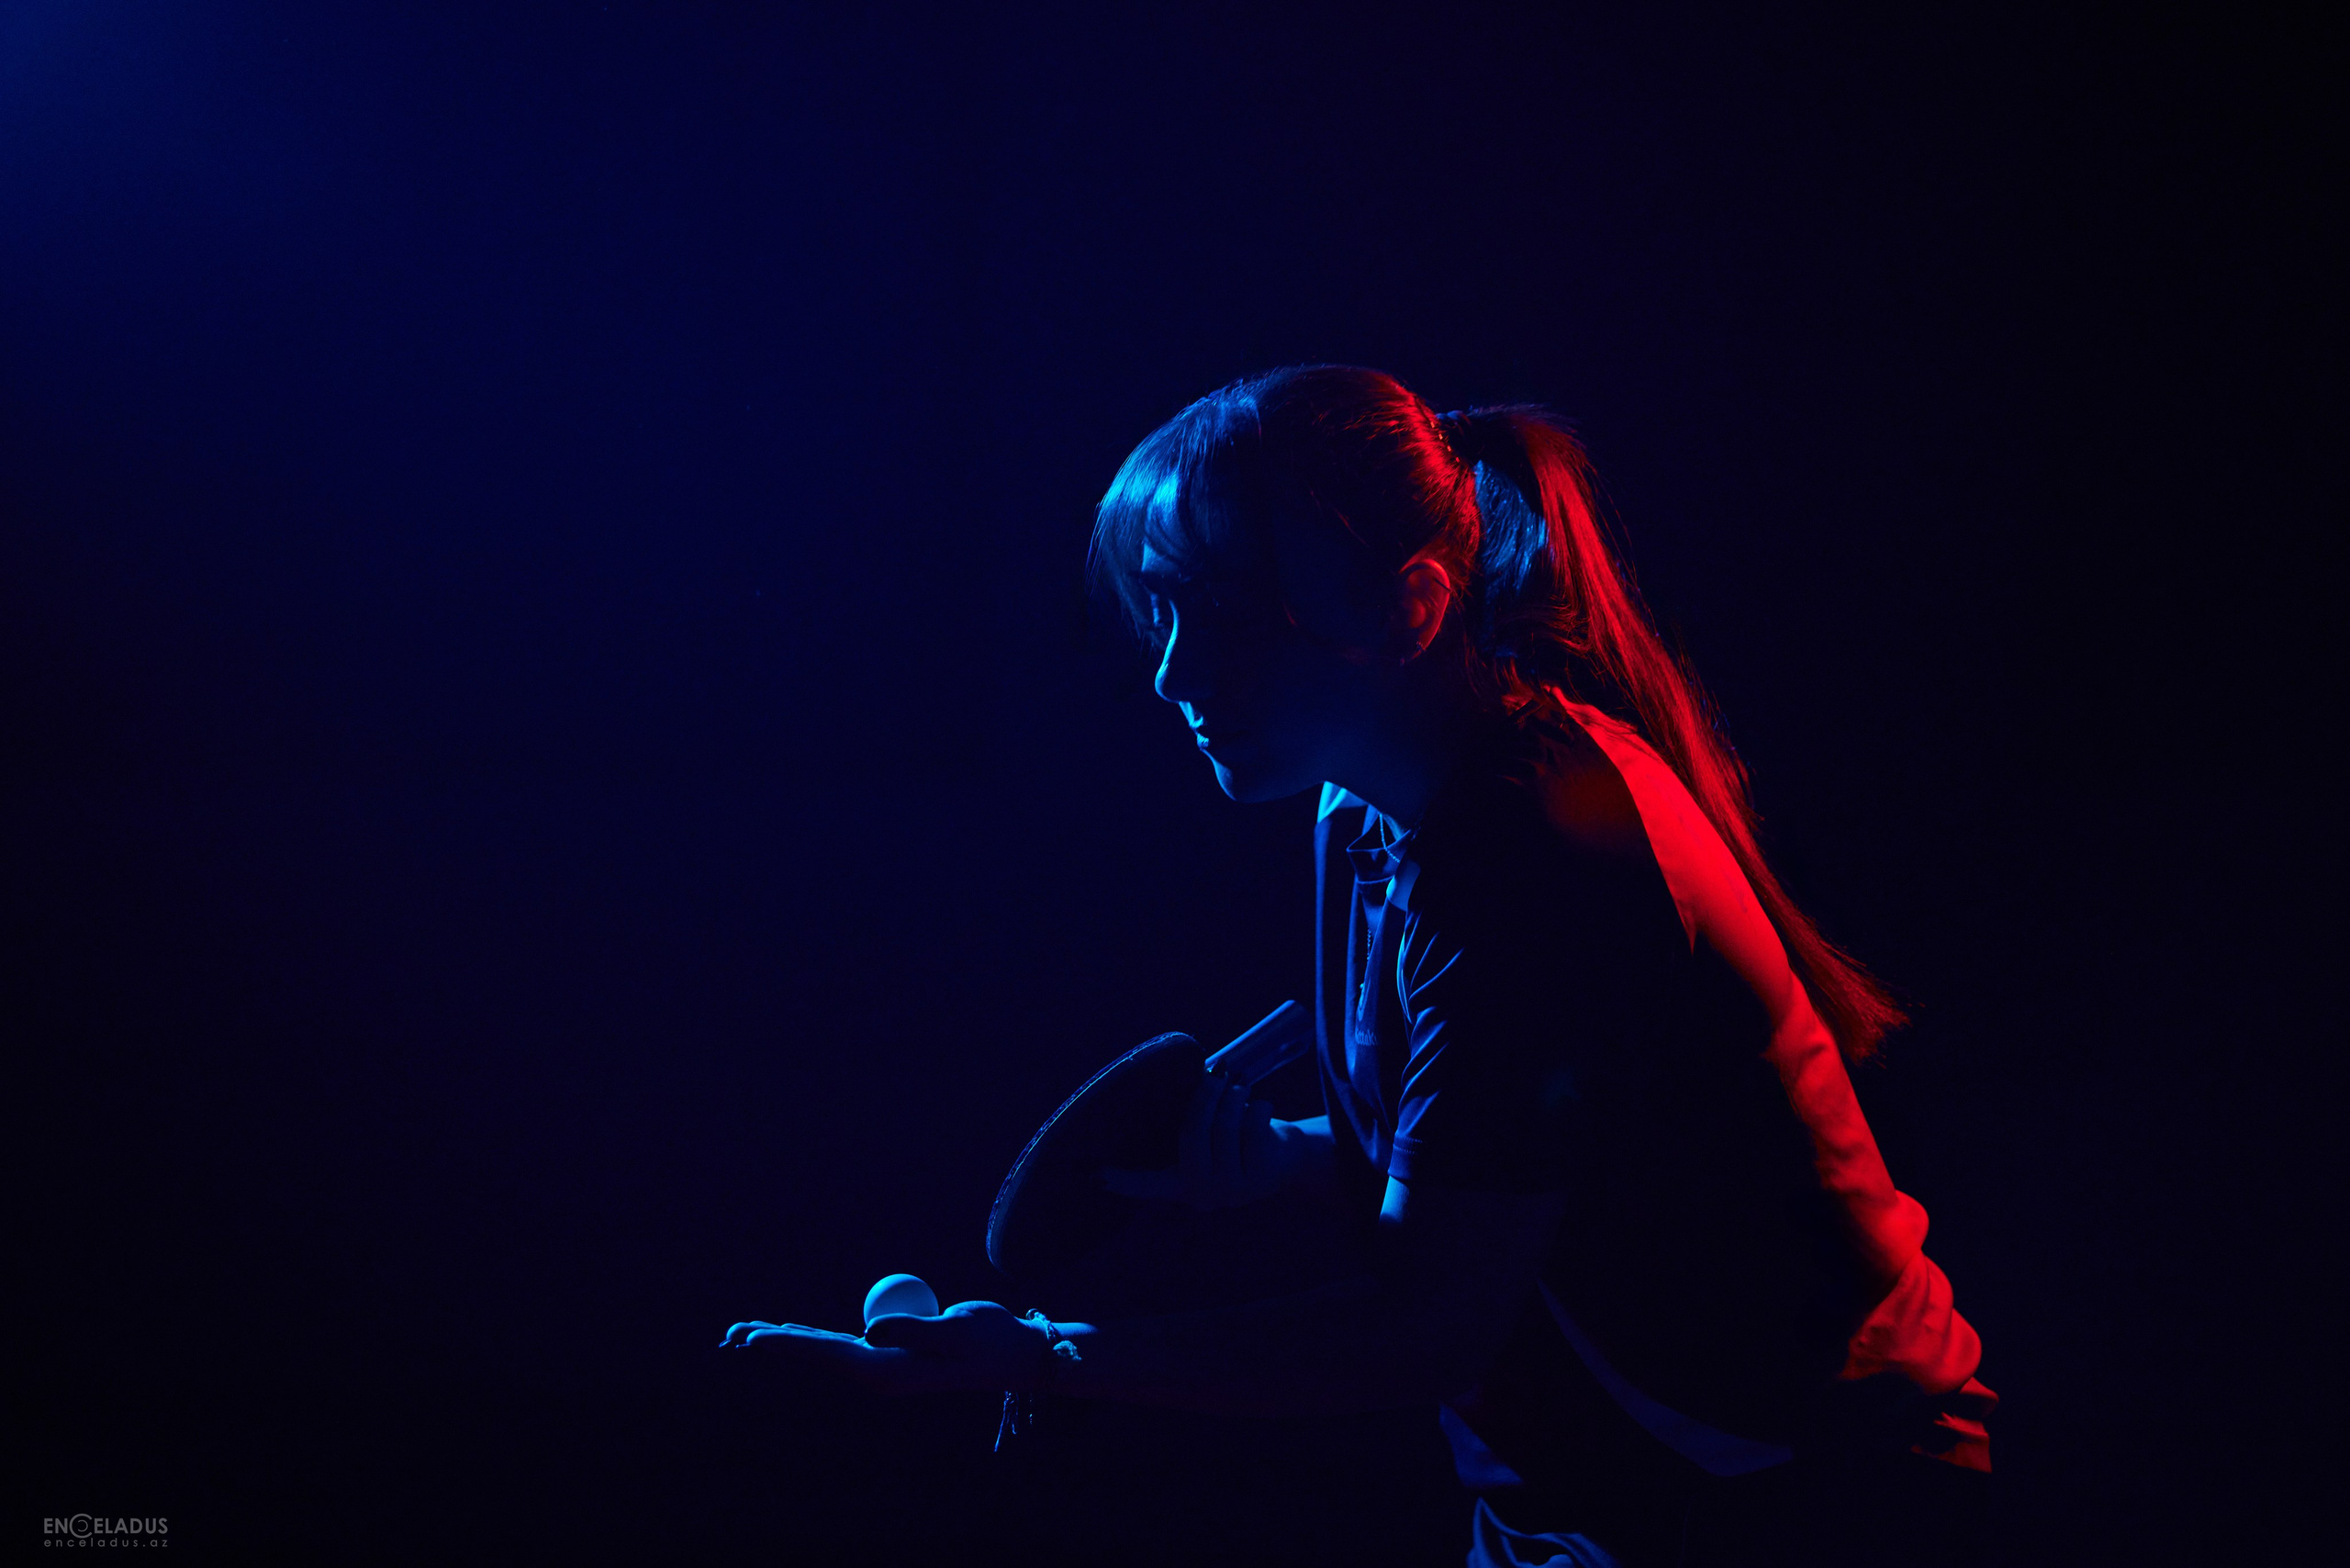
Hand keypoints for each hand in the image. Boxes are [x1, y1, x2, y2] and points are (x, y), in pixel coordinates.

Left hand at [719, 1300, 1049, 1393]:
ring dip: (785, 1342)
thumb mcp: (955, 1330)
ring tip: (746, 1335)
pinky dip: (810, 1337)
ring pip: (821, 1352)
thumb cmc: (989, 1340)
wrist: (1013, 1354)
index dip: (786, 1344)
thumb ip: (913, 1331)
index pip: (825, 1355)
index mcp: (887, 1373)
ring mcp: (882, 1366)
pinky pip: (839, 1345)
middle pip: (814, 1357)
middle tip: (728, 1335)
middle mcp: (878, 1374)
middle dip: (773, 1345)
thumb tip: (870, 1333)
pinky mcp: (889, 1355)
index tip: (751, 1338)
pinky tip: (794, 1334)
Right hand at [1101, 1069, 1300, 1209]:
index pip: (1143, 1185)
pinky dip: (1259, 1107)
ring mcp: (1231, 1192)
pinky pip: (1254, 1128)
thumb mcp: (1211, 1135)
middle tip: (1216, 1074)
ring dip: (1234, 1096)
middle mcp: (1200, 1195)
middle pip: (1192, 1135)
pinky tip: (1262, 1107)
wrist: (1289, 1161)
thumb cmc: (1239, 1138)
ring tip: (1240, 1087)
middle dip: (1205, 1095)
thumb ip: (1189, 1120)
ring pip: (1225, 1128)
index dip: (1119, 1178)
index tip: (1093, 1174)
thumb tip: (1171, 1076)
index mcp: (1179, 1184)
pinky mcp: (1260, 1180)